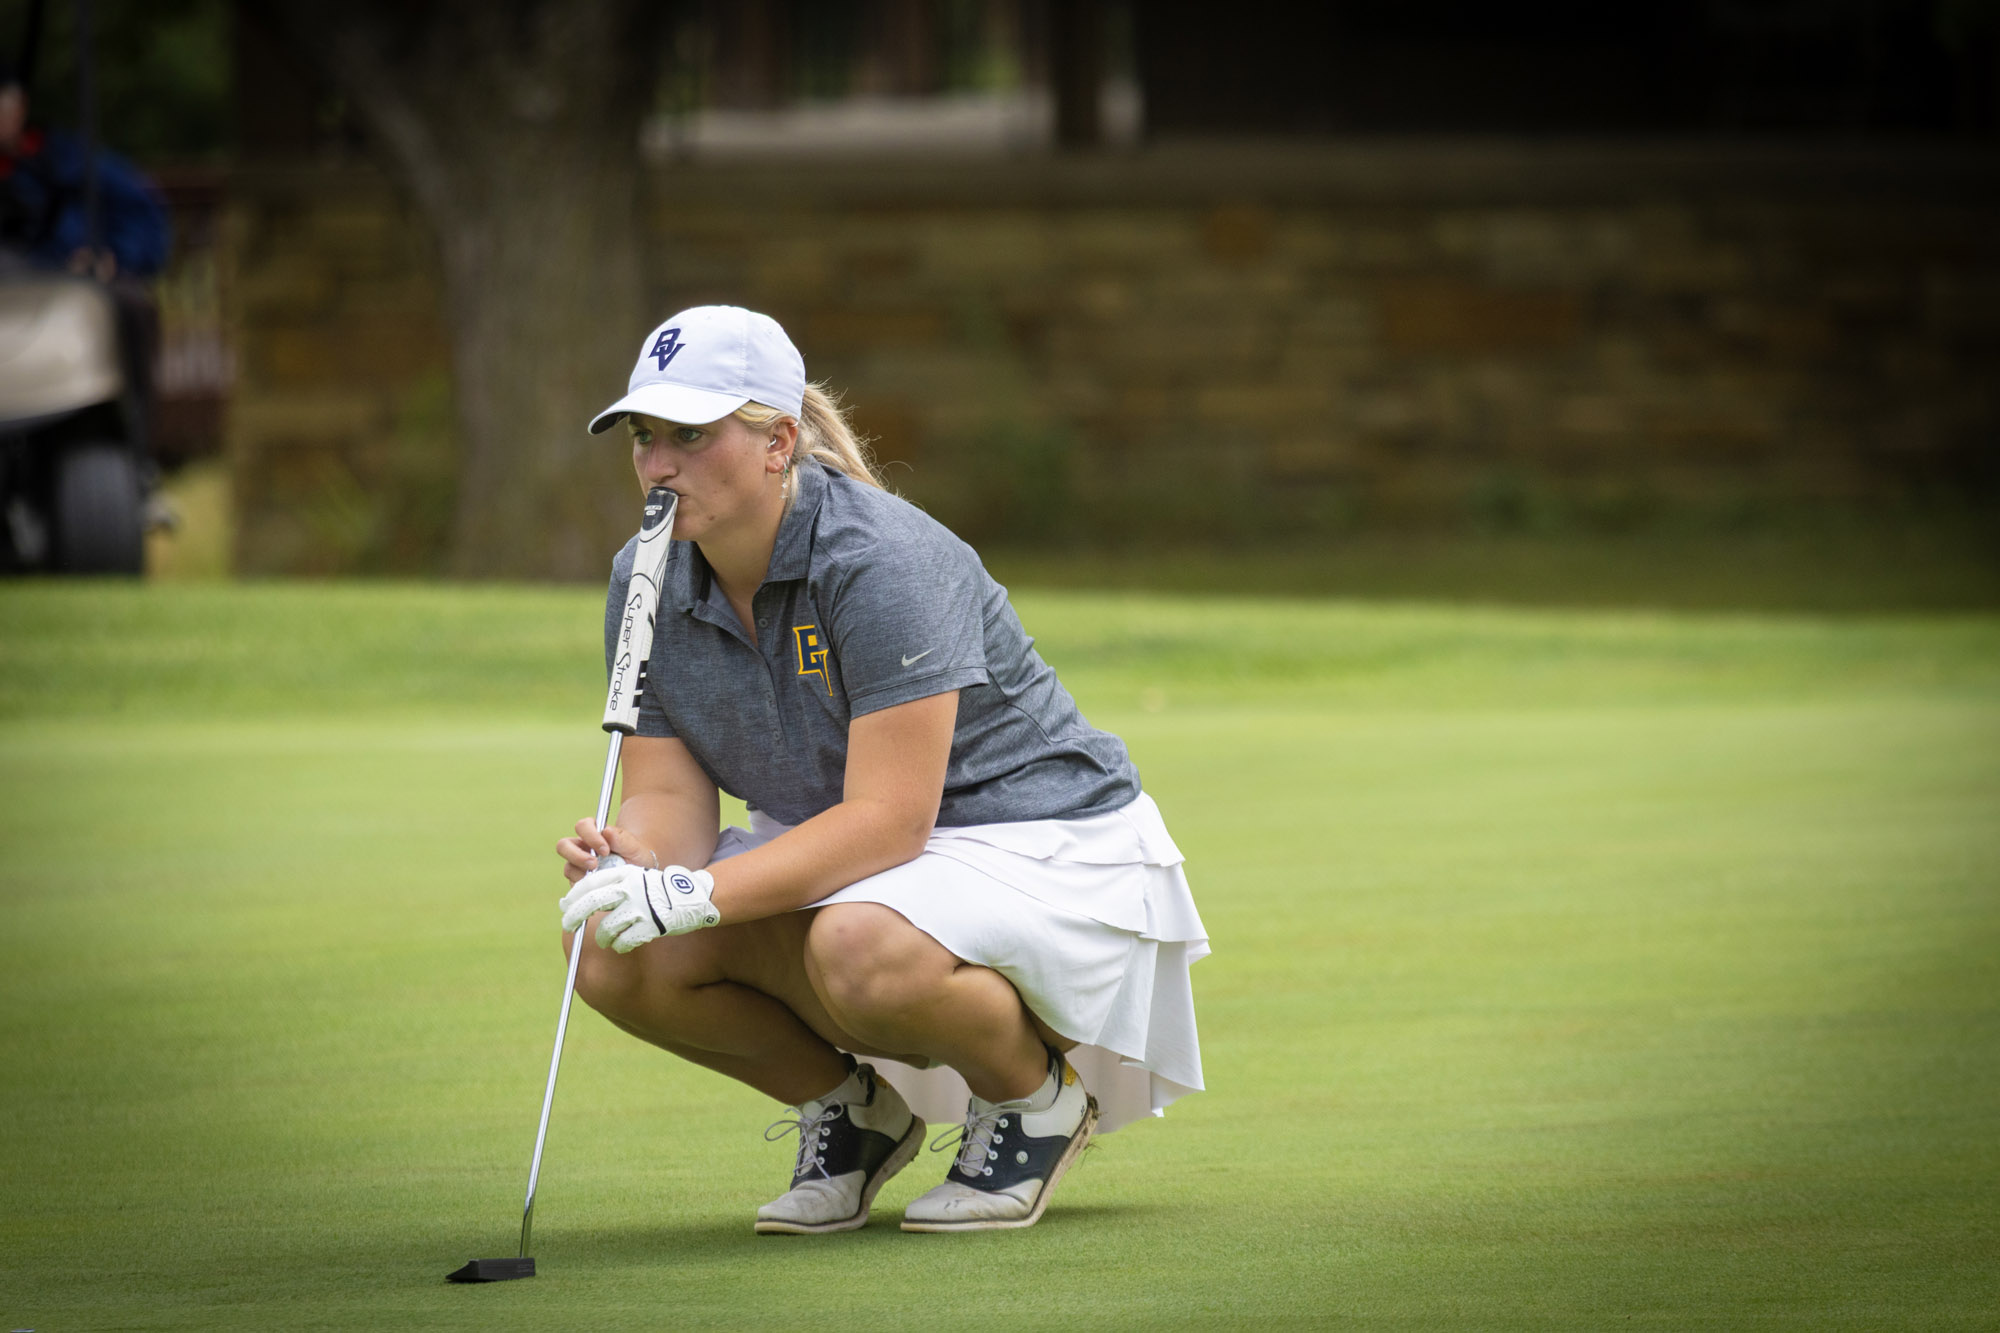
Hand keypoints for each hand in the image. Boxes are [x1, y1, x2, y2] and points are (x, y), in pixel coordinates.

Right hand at [556, 817, 657, 885]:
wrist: (638, 874)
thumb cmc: (636, 856)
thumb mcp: (634, 847)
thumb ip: (621, 839)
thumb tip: (606, 831)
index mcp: (593, 833)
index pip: (582, 826)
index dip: (590, 836)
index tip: (606, 850)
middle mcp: (582, 848)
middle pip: (563, 846)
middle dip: (576, 856)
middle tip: (594, 864)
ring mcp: (578, 867)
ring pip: (568, 868)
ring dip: (581, 874)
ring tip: (600, 880)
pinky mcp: (580, 884)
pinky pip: (575, 886)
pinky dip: (586, 889)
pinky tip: (599, 890)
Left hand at [558, 863, 719, 951]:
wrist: (690, 898)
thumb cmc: (657, 891)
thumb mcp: (635, 878)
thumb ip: (611, 886)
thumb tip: (579, 901)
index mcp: (625, 875)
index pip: (590, 883)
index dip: (574, 897)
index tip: (565, 906)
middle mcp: (629, 889)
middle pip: (591, 903)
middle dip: (574, 916)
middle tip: (568, 926)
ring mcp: (639, 908)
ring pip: (606, 928)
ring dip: (602, 938)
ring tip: (605, 941)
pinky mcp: (649, 926)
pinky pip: (623, 942)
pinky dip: (619, 946)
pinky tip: (622, 945)